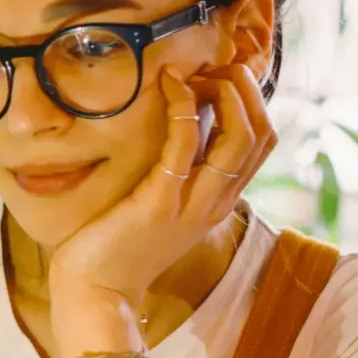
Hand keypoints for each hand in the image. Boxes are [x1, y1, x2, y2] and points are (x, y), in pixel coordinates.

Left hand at [47, 63, 274, 340]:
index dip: (252, 101)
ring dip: (225, 94)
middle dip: (246, 90)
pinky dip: (184, 109)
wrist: (96, 291)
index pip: (262, 143)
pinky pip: (185, 147)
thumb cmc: (119, 244)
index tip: (221, 77)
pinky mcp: (159, 203)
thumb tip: (183, 123)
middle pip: (261, 135)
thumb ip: (180, 173)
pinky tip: (170, 87)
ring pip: (239, 139)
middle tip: (215, 66)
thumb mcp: (163, 206)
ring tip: (197, 71)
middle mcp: (215, 203)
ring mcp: (192, 205)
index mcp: (219, 201)